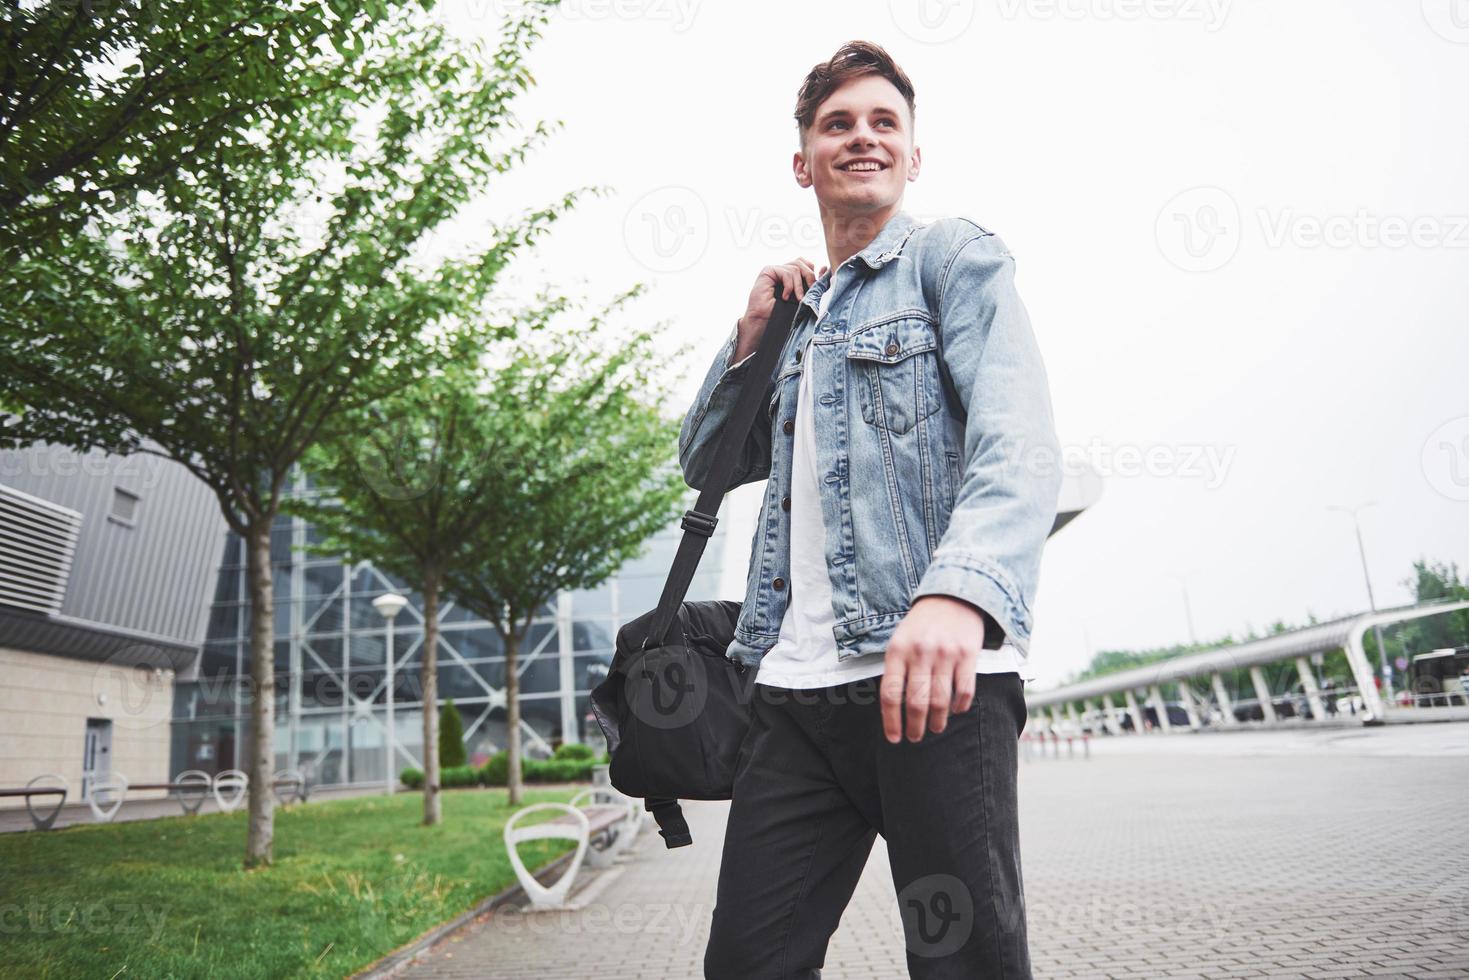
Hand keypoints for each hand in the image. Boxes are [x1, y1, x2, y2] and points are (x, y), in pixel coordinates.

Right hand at [733, 258, 827, 361]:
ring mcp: (775, 270)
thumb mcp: (802, 297)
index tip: (815, 288)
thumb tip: (825, 268)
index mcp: (790, 275)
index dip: (812, 272)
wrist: (764, 320)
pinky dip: (789, 286)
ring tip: (797, 298)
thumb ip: (811, 283)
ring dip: (799, 285)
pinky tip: (785, 297)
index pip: (805, 263)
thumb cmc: (781, 312)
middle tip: (810, 291)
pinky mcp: (768, 271)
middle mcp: (782, 270)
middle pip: (801, 262)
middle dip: (809, 276)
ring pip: (795, 267)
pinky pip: (786, 272)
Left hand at [879, 595, 983, 742]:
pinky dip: (960, 706)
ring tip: (935, 728)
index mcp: (898, 650)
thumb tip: (895, 709)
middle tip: (915, 738)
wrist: (953, 595)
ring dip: (937, 722)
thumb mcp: (900, 640)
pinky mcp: (968, 654)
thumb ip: (897, 669)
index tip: (895, 739)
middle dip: (915, 727)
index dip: (891, 721)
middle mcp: (920, 652)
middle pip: (916, 702)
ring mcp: (945, 654)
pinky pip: (964, 690)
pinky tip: (955, 710)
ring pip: (940, 701)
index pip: (891, 694)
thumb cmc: (922, 624)